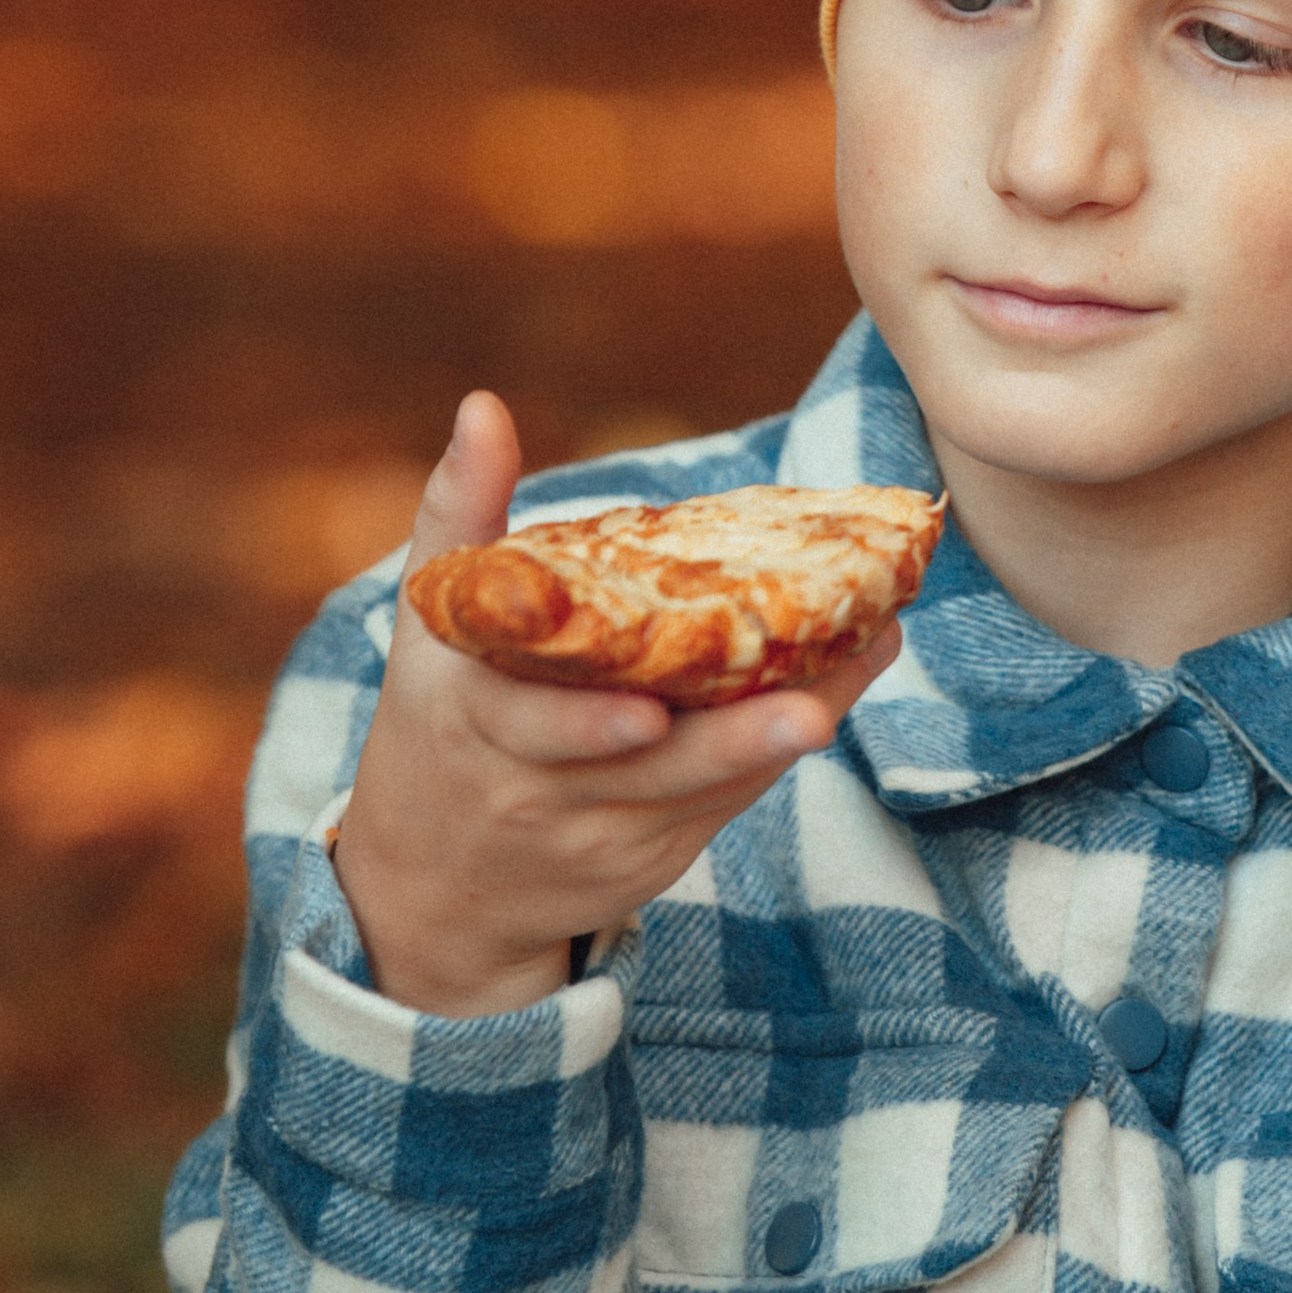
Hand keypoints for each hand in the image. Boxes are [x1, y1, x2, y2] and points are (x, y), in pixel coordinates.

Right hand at [334, 391, 899, 1015]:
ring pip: (705, 790)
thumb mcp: (430, 626)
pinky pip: (722, 807)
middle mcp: (537, 794)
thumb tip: (484, 406)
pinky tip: (837, 690)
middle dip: (731, 746)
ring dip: (785, 736)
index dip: (587, 724)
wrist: (428, 886)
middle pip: (646, 774)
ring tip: (862, 664)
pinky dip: (775, 755)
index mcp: (473, 725)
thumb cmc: (438, 724)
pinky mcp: (647, 862)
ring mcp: (599, 838)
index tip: (648, 710)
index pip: (529, 727)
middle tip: (812, 712)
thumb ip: (461, 514)